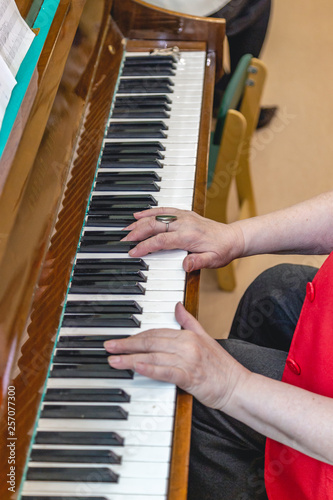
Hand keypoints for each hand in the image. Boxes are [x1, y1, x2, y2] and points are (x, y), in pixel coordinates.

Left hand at [105, 303, 249, 410]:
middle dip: (127, 344)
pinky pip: (165, 371)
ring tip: (113, 360)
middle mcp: (187, 345)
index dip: (136, 335)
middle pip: (150, 342)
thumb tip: (177, 306)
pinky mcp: (190, 377)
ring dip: (130, 358)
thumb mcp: (205, 337)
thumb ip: (188, 321)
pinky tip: (136, 367)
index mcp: (188, 335)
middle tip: (108, 346)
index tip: (121, 339)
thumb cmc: (221, 366)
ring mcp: (188, 360)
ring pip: (153, 356)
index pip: (156, 332)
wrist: (238, 386)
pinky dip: (150, 368)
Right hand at [122, 207, 243, 271]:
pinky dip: (149, 211)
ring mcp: (183, 216)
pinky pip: (163, 209)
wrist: (232, 238)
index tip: (133, 252)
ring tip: (125, 229)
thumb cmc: (222, 250)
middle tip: (123, 241)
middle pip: (154, 225)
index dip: (145, 246)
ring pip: (156, 216)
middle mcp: (184, 223)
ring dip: (139, 222)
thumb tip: (184, 265)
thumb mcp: (213, 260)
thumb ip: (198, 262)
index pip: (161, 240)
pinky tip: (139, 214)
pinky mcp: (184, 214)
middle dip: (136, 233)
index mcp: (189, 236)